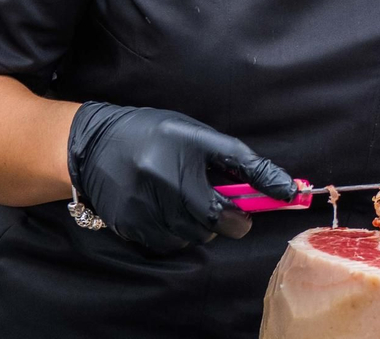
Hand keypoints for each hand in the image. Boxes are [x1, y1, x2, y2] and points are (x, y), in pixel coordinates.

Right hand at [67, 103, 293, 251]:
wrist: (97, 145)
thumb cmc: (157, 134)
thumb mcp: (200, 137)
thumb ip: (240, 163)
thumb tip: (282, 185)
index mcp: (185, 162)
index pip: (228, 202)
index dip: (249, 210)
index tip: (264, 208)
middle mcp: (163, 189)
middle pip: (212, 224)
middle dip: (225, 218)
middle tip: (222, 203)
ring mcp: (144, 212)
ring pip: (191, 237)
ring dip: (199, 225)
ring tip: (189, 201)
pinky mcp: (129, 228)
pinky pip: (167, 244)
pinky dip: (176, 233)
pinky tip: (169, 210)